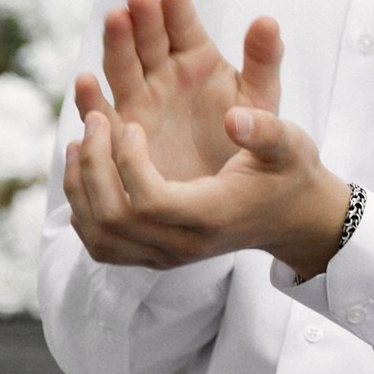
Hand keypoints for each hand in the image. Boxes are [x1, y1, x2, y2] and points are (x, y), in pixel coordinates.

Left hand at [65, 100, 349, 278]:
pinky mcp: (153, 256)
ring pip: (99, 235)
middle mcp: (185, 245)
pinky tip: (87, 173)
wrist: (293, 218)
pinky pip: (101, 244)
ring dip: (80, 187)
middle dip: (94, 166)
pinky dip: (83, 209)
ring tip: (81, 143)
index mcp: (214, 216)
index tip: (132, 126)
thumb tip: (233, 117)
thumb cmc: (290, 175)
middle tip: (94, 122)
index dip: (128, 163)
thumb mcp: (291, 145)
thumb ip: (266, 130)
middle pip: (114, 218)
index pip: (151, 202)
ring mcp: (166, 256)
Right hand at [85, 0, 281, 184]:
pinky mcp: (124, 135)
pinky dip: (93, 99)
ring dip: (117, 44)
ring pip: (123, 69)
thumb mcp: (262, 96)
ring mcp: (140, 102)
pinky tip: (87, 80)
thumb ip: (264, 59)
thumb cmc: (255, 134)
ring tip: (116, 19)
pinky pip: (105, 115)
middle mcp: (163, 74)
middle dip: (143, 18)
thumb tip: (267, 19)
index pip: (184, 27)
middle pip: (148, 41)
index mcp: (198, 58)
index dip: (177, 8)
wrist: (240, 185)